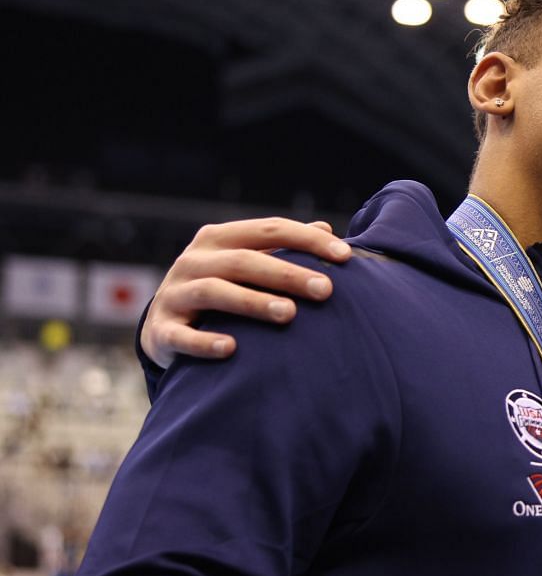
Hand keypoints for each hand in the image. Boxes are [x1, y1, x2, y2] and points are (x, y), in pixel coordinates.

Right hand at [142, 218, 351, 366]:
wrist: (164, 326)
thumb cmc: (221, 289)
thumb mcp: (245, 263)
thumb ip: (281, 247)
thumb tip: (325, 227)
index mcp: (219, 239)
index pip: (269, 230)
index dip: (308, 240)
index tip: (346, 257)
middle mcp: (194, 261)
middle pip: (243, 261)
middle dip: (287, 275)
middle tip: (326, 291)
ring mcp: (175, 294)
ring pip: (213, 292)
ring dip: (252, 302)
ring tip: (289, 314)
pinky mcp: (162, 330)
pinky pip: (181, 336)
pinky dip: (204, 342)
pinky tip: (231, 348)